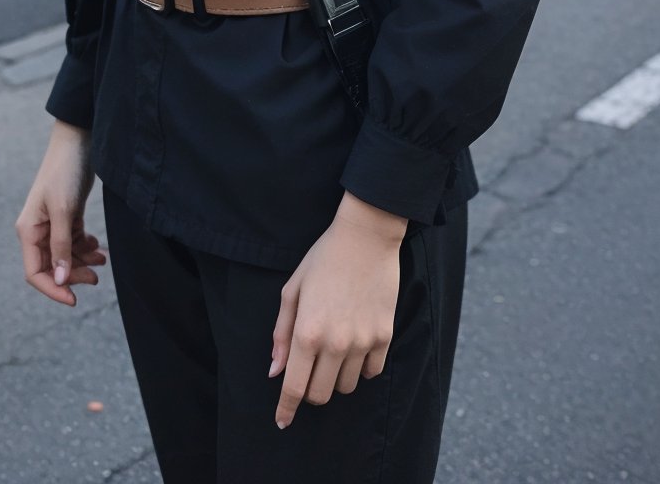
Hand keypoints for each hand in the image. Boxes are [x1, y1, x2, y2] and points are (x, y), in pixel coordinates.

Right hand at [16, 120, 105, 306]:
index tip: (74, 299)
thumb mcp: (64, 210)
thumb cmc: (65, 172)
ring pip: (65, 256)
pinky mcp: (67, 216)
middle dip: (72, 275)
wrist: (78, 141)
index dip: (53, 288)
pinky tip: (98, 248)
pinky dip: (86, 248)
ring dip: (82, 263)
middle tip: (96, 278)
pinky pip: (74, 242)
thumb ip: (60, 245)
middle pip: (52, 266)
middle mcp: (37, 230)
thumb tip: (58, 278)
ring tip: (102, 261)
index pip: (35, 272)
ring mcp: (52, 224)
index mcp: (28, 231)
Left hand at [270, 194, 405, 427]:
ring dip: (335, 377)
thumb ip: (282, 333)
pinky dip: (361, 368)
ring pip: (346, 386)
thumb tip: (275, 370)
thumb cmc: (323, 259)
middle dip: (310, 390)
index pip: (294, 387)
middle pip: (320, 395)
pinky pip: (371, 372)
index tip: (282, 421)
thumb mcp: (293, 290)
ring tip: (334, 348)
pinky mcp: (384, 336)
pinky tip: (356, 346)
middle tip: (310, 370)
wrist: (366, 237)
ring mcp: (362, 342)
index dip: (286, 409)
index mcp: (307, 332)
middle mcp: (335, 343)